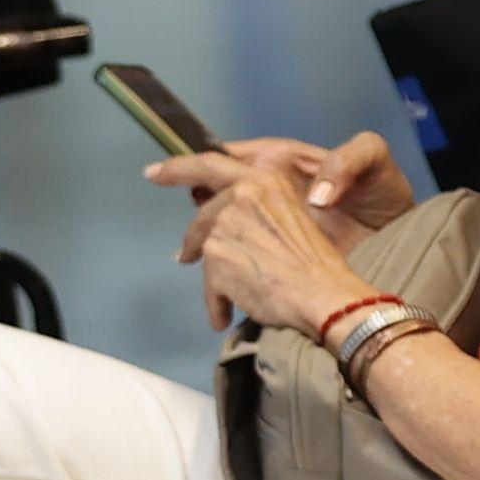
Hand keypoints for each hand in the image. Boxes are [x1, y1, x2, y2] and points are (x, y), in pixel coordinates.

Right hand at [157, 131, 408, 247]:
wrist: (402, 233)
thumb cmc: (385, 192)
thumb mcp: (372, 161)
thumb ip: (345, 163)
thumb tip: (316, 195)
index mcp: (281, 162)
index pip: (226, 159)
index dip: (191, 165)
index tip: (159, 174)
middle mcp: (270, 186)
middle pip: (216, 195)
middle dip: (196, 219)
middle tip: (184, 247)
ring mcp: (273, 218)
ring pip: (226, 227)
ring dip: (208, 245)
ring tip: (196, 265)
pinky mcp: (283, 245)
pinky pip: (245, 253)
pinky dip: (231, 268)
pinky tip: (223, 285)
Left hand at [182, 167, 374, 341]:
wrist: (324, 295)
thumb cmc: (315, 264)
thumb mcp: (290, 216)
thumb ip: (255, 208)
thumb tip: (221, 219)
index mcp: (262, 180)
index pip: (208, 164)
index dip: (177, 167)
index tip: (154, 172)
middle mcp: (241, 194)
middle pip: (202, 216)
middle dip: (191, 239)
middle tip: (183, 255)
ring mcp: (226, 223)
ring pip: (204, 251)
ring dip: (213, 276)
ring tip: (225, 298)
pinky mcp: (215, 255)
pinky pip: (208, 282)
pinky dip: (216, 302)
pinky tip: (225, 315)